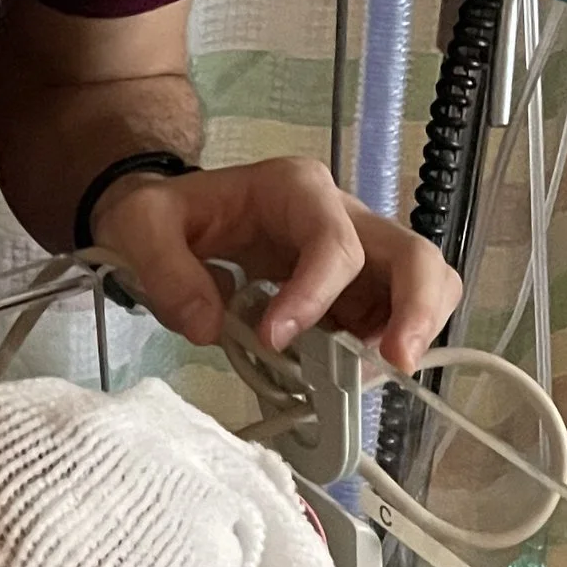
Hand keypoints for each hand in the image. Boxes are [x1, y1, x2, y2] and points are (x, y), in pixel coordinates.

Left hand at [89, 156, 458, 371]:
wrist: (169, 219)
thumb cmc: (164, 214)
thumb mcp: (141, 225)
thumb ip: (166, 270)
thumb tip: (209, 327)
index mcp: (295, 189)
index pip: (332, 240)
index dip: (315, 293)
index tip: (275, 340)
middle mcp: (340, 215)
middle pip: (411, 252)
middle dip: (415, 307)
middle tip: (394, 361)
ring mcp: (356, 256)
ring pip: (425, 282)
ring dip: (415, 329)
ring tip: (376, 374)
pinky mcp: (354, 294)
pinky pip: (393, 317)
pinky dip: (385, 347)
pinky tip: (352, 376)